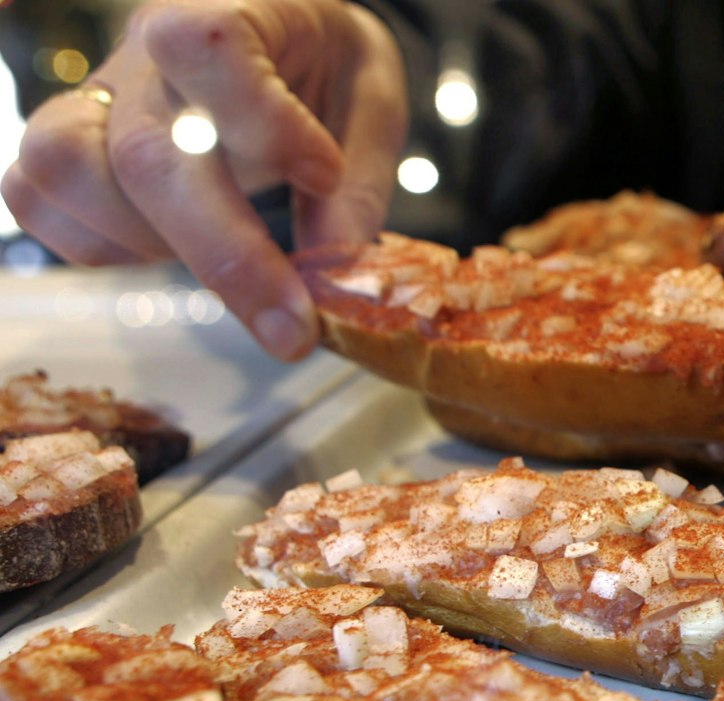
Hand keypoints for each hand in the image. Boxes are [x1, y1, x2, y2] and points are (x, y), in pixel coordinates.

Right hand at [1, 0, 407, 360]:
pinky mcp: (78, 138)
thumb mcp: (372, 106)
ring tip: (228, 269)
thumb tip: (332, 283)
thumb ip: (358, 188)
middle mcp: (146, 52)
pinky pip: (39, 196)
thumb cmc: (328, 64)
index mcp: (229, 9)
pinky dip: (96, 244)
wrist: (282, 31)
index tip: (325, 174)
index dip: (264, 121)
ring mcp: (101, 94)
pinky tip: (170, 252)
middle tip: (293, 332)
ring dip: (147, 245)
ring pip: (64, 167)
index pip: (207, 45)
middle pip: (146, 152)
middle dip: (226, 257)